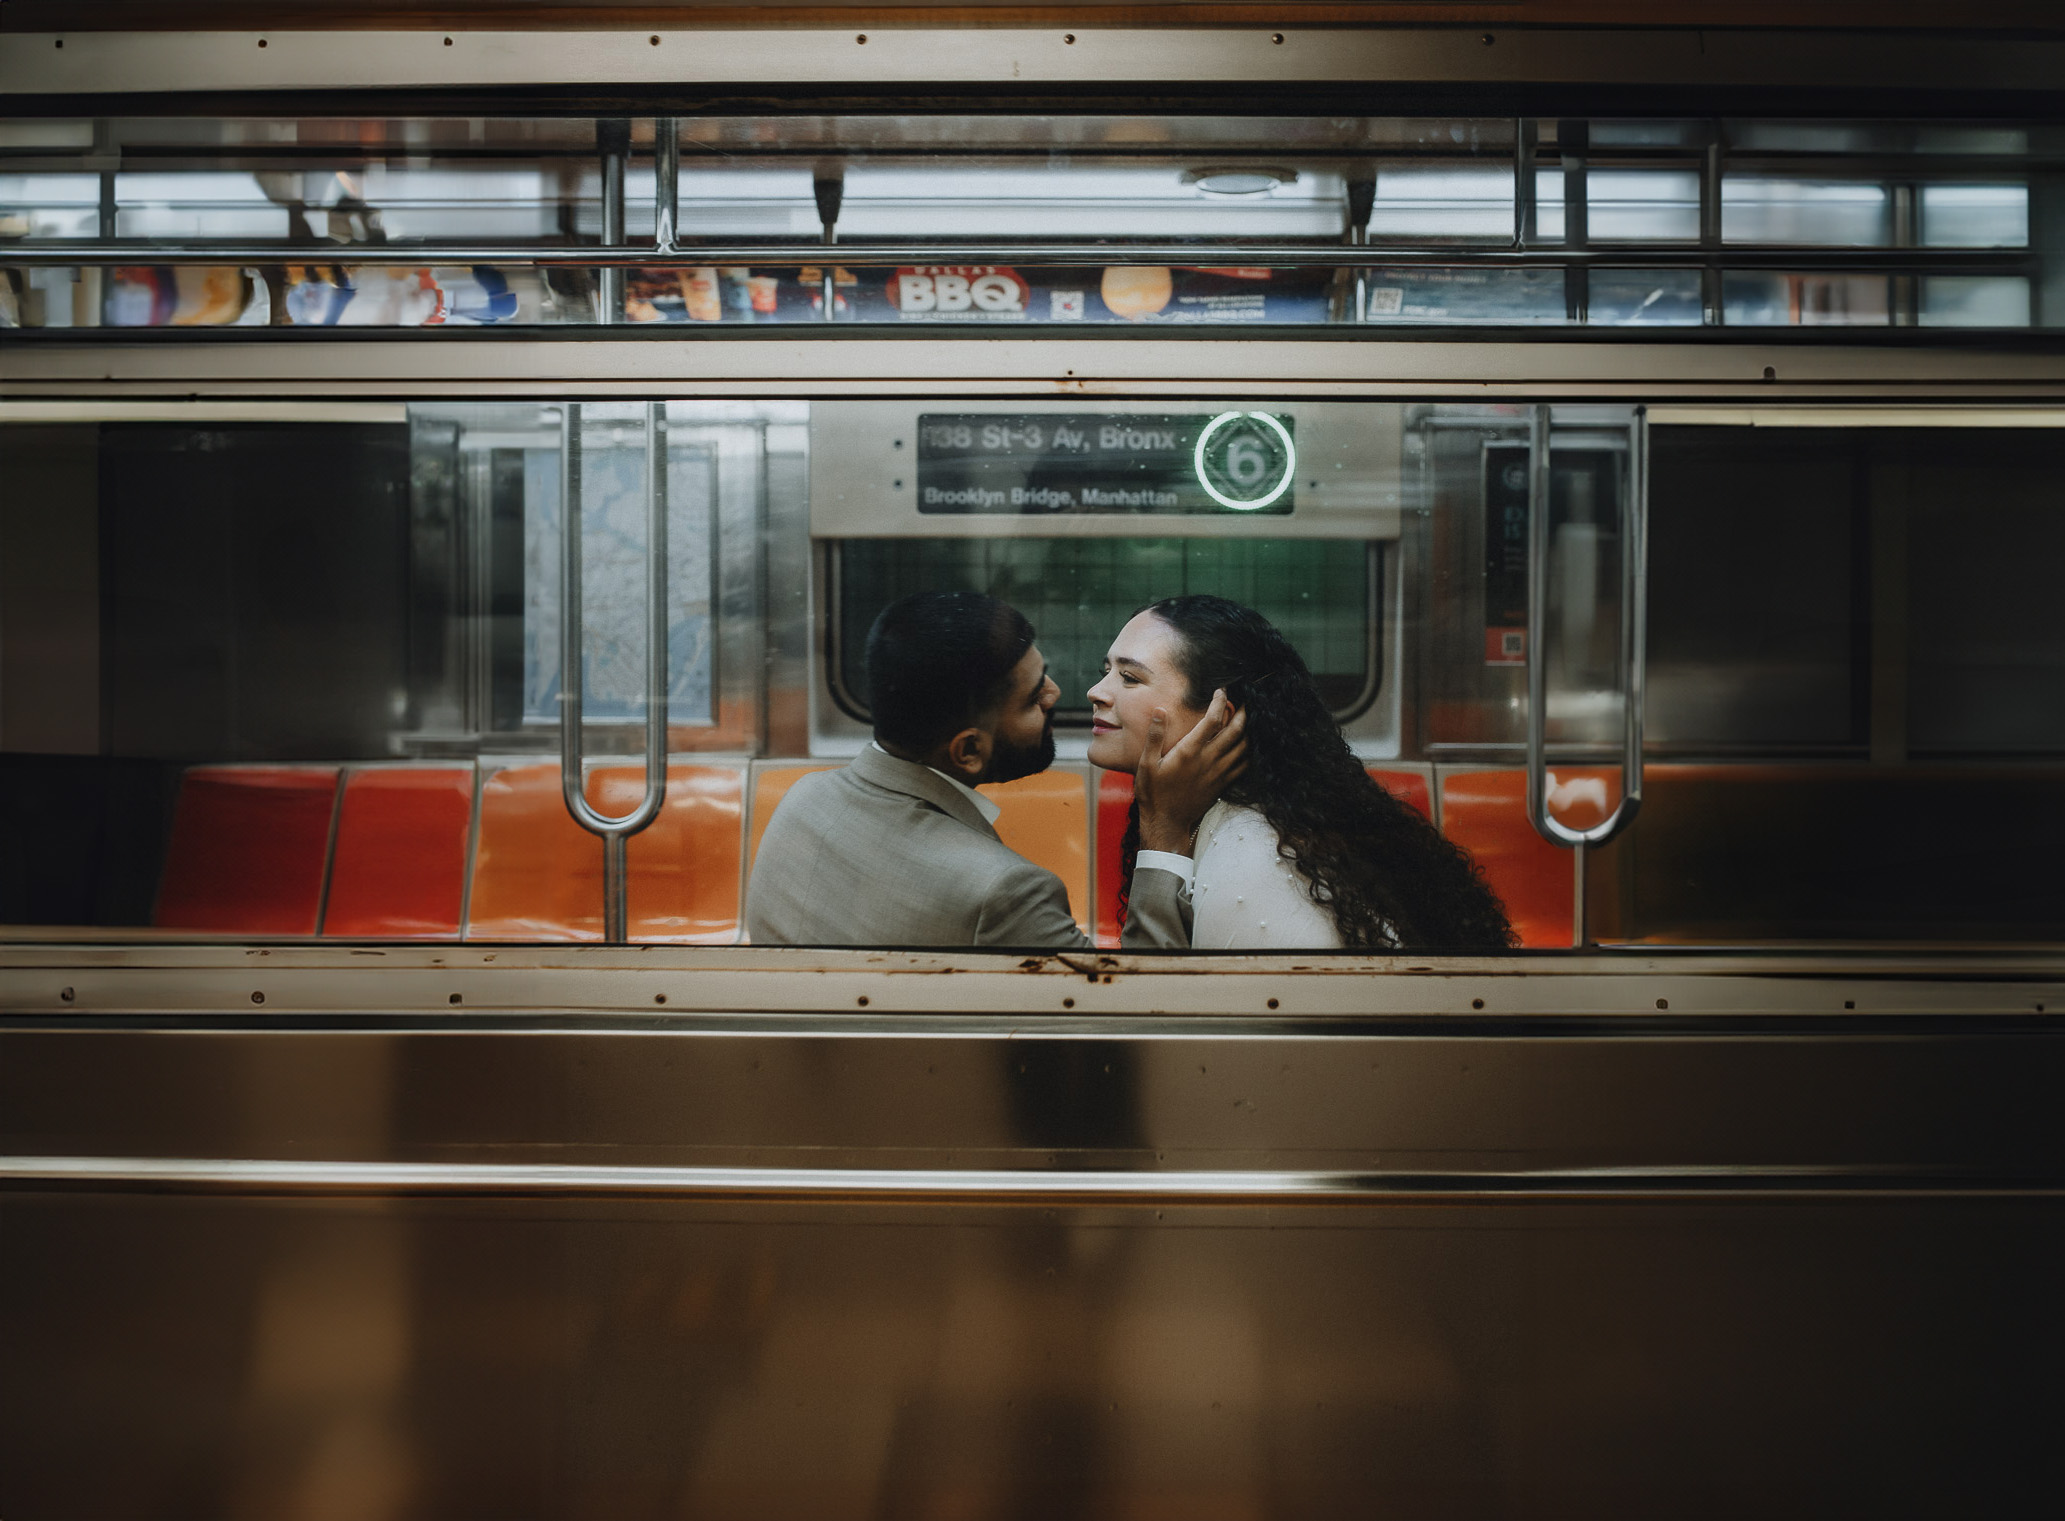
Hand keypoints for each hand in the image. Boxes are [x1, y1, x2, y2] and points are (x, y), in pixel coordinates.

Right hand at [1135, 688, 1246, 854]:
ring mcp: (1218, 773)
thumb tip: (1160, 711)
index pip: (1212, 720)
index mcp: (1189, 751)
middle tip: (1245, 700)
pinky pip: (1243, 765)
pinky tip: (1247, 746)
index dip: (1219, 702)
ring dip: (1248, 730)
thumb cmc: (1153, 793)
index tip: (1221, 691)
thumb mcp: (1146, 764)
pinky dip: (1249, 752)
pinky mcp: (1222, 785)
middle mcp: (1208, 760)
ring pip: (1243, 747)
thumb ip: (1154, 736)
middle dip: (1243, 712)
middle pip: (1235, 731)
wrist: (1166, 823)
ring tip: (1248, 719)